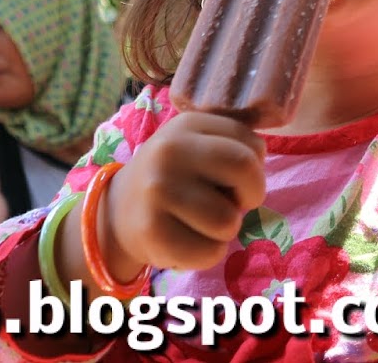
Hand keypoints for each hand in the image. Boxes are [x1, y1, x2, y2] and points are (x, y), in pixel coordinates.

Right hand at [101, 112, 265, 273]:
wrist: (118, 210)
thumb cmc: (173, 177)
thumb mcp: (196, 144)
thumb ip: (231, 142)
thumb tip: (259, 158)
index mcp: (187, 124)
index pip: (251, 144)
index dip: (255, 167)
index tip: (235, 178)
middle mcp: (170, 151)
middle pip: (245, 169)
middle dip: (252, 194)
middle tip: (235, 202)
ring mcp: (159, 191)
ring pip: (229, 220)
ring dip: (225, 229)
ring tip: (202, 220)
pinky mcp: (153, 231)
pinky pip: (210, 252)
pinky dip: (208, 252)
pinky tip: (187, 239)